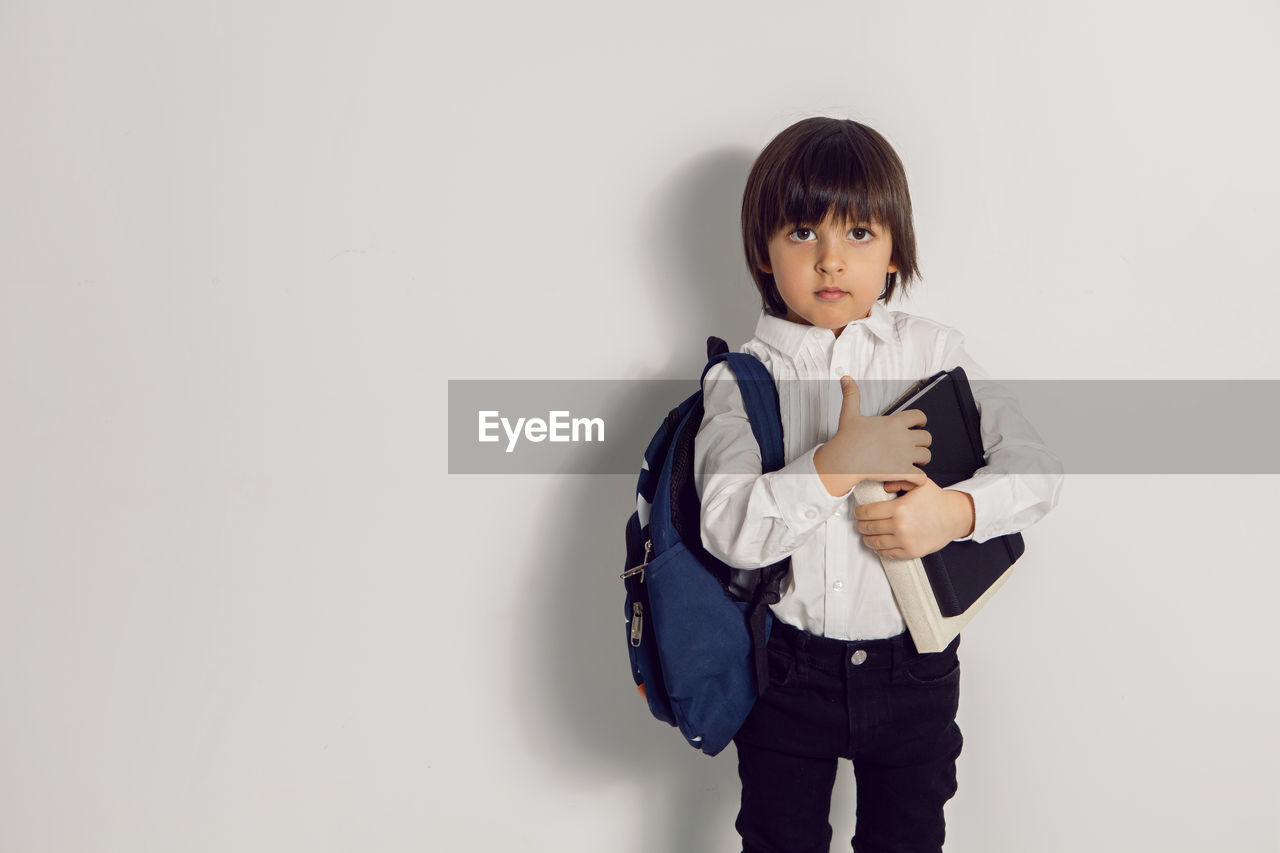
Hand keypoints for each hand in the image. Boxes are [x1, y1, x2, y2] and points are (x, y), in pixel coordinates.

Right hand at [813, 377, 931, 496]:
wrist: (843, 460)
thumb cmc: (847, 439)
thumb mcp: (850, 414)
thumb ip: (851, 395)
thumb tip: (846, 378)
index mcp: (895, 422)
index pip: (920, 416)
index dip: (920, 421)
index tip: (916, 426)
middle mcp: (903, 437)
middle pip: (927, 437)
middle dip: (922, 442)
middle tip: (914, 447)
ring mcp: (904, 455)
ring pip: (927, 456)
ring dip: (922, 460)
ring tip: (914, 462)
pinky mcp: (902, 472)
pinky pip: (921, 476)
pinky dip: (918, 478)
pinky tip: (910, 477)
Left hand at [853, 478, 975, 559]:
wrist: (955, 516)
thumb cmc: (936, 499)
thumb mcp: (918, 483)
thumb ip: (898, 480)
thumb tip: (882, 486)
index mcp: (899, 508)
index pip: (868, 512)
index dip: (859, 512)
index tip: (858, 512)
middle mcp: (900, 526)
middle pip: (869, 528)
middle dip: (860, 525)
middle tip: (859, 522)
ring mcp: (905, 541)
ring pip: (876, 542)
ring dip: (867, 538)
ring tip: (866, 534)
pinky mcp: (911, 552)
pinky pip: (888, 554)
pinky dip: (879, 550)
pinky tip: (877, 545)